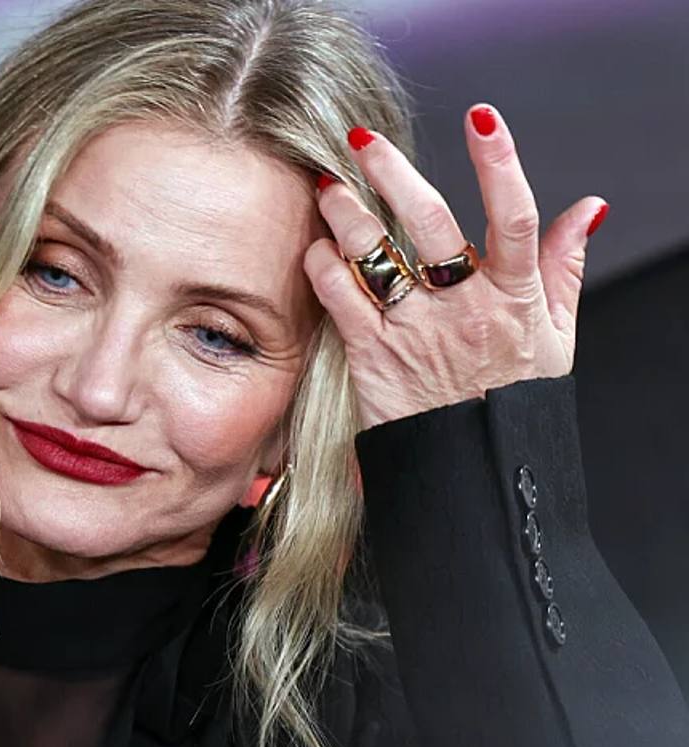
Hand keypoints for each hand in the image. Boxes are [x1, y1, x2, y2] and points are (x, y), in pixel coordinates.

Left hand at [304, 103, 608, 429]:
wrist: (475, 472)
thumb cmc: (514, 401)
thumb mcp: (556, 337)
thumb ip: (564, 268)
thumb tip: (587, 210)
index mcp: (515, 297)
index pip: (514, 217)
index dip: (499, 162)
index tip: (482, 117)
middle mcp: (464, 308)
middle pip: (429, 224)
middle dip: (394, 174)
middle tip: (364, 140)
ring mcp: (416, 330)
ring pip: (375, 255)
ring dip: (346, 214)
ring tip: (327, 186)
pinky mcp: (374, 355)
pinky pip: (340, 299)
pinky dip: (323, 268)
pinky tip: (316, 248)